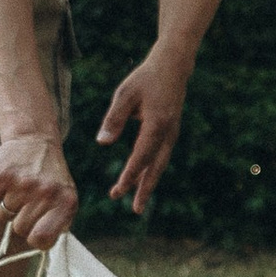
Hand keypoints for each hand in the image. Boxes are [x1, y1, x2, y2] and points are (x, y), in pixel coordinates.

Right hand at [0, 127, 77, 250]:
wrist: (35, 140)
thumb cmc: (50, 178)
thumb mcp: (65, 198)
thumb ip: (58, 224)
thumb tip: (42, 245)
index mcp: (66, 203)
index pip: (43, 240)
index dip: (35, 239)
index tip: (35, 231)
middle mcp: (46, 194)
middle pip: (20, 229)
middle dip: (20, 219)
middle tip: (27, 202)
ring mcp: (24, 184)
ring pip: (4, 215)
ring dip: (8, 205)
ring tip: (19, 188)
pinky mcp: (3, 174)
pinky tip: (6, 182)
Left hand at [99, 40, 195, 210]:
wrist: (173, 66)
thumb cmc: (145, 78)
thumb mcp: (125, 94)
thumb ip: (113, 119)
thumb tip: (102, 143)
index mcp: (156, 125)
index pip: (141, 157)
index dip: (130, 176)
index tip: (118, 191)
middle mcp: (168, 133)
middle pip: (155, 167)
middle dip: (144, 189)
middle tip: (135, 209)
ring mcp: (172, 134)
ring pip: (160, 164)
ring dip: (149, 183)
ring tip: (138, 203)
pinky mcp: (171, 131)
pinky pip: (161, 156)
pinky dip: (152, 170)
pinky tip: (144, 179)